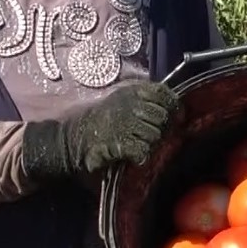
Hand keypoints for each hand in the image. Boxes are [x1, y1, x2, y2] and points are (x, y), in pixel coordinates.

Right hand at [22, 81, 180, 179]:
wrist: (69, 139)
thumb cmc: (99, 122)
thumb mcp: (121, 102)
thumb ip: (146, 101)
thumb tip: (177, 108)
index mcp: (131, 91)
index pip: (164, 93)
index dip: (172, 106)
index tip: (174, 115)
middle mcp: (129, 103)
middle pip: (162, 117)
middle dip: (162, 129)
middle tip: (151, 135)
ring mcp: (122, 122)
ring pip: (154, 135)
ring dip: (150, 144)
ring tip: (138, 145)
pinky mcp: (117, 142)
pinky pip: (142, 150)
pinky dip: (140, 155)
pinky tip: (133, 156)